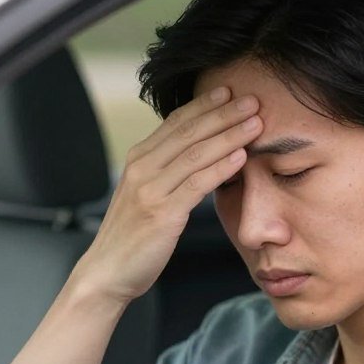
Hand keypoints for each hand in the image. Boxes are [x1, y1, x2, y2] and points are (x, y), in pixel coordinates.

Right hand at [75, 86, 261, 303]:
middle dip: (223, 113)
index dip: (204, 105)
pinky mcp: (162, 213)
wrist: (107, 272)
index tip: (229, 92)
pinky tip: (241, 157)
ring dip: (229, 135)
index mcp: (138, 160)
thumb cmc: (131, 236)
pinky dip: (221, 167)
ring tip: (255, 123)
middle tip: (252, 100)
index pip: (175, 122)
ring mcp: (151, 190)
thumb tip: (198, 156)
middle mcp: (142, 168)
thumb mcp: (145, 195)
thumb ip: (167, 173)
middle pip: (188, 132)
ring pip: (196, 153)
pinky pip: (197, 184)